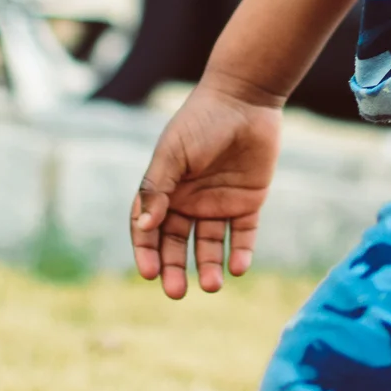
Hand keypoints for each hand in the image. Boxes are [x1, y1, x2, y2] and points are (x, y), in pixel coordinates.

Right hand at [130, 79, 281, 297]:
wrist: (245, 98)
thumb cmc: (202, 121)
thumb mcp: (174, 153)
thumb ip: (157, 188)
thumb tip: (143, 227)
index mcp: (166, 188)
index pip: (149, 228)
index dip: (146, 252)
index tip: (149, 274)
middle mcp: (189, 200)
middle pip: (176, 244)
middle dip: (174, 269)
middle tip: (177, 292)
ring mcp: (218, 203)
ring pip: (209, 245)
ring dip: (208, 267)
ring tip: (212, 284)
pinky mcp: (247, 203)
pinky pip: (242, 235)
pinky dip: (240, 253)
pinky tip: (238, 266)